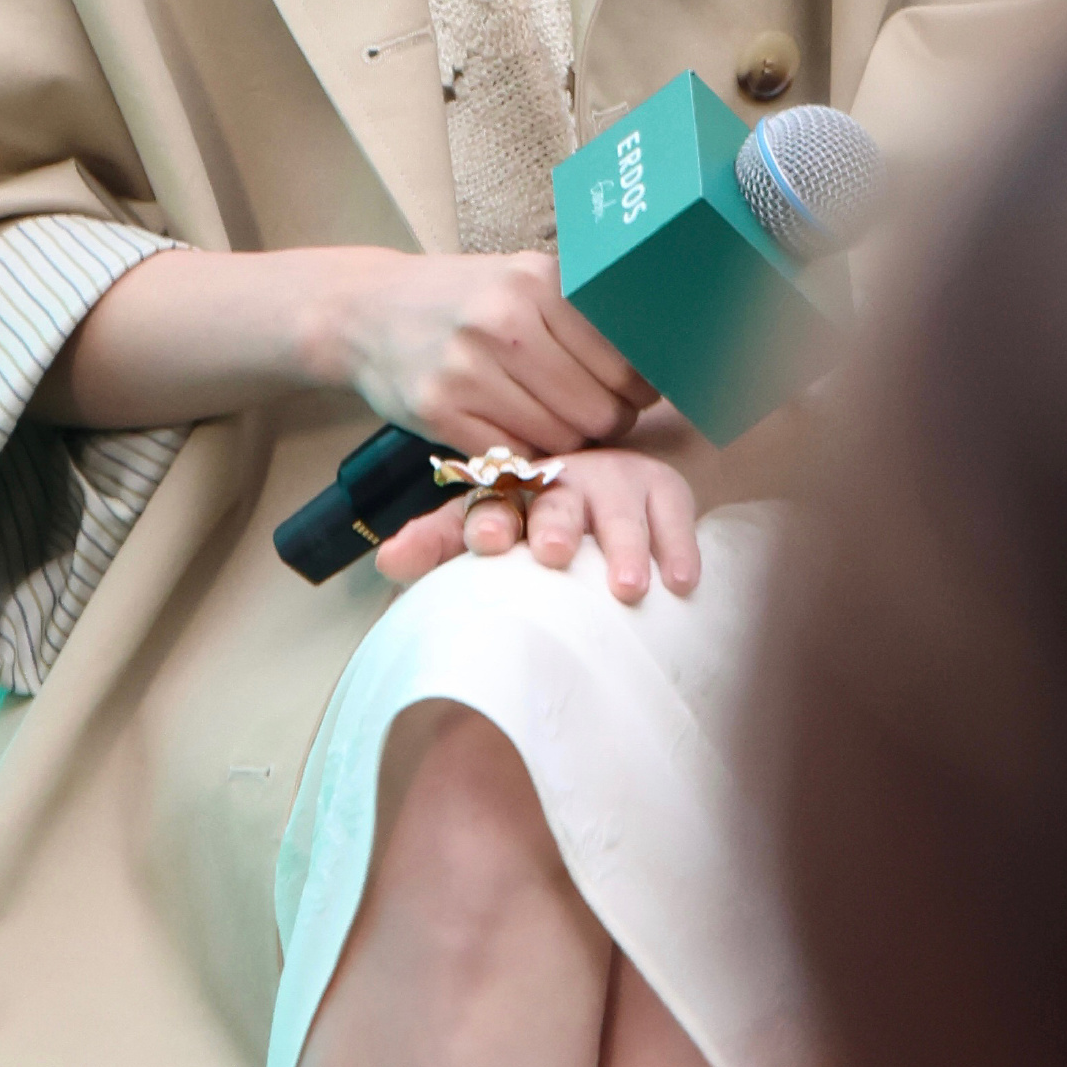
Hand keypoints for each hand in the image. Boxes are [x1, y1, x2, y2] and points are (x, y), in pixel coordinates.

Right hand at [323, 248, 657, 456]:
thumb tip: (655, 360)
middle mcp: (503, 322)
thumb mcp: (519, 280)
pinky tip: (520, 436)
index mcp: (535, 282)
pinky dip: (524, 458)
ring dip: (569, 446)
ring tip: (559, 427)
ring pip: (558, 440)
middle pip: (596, 410)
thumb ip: (578, 312)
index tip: (640, 395)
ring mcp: (466, 369)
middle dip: (608, 425)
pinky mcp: (437, 411)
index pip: (622, 362)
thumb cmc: (462, 299)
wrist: (367, 310)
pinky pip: (511, 458)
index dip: (640, 390)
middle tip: (600, 419)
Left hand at [374, 447, 701, 604]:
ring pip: (619, 511)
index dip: (489, 518)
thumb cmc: (533, 519)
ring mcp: (616, 481)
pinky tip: (681, 581)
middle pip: (558, 499)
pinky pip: (673, 514)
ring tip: (625, 586)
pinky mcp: (662, 488)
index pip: (495, 500)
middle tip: (555, 553)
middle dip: (556, 524)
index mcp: (512, 488)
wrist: (611, 481)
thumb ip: (436, 545)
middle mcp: (563, 479)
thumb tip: (385, 562)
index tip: (485, 542)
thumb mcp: (482, 526)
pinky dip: (678, 545)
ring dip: (623, 545)